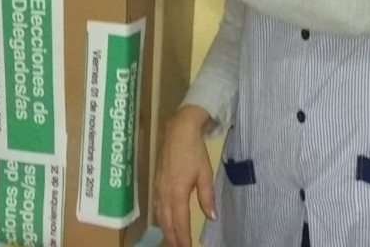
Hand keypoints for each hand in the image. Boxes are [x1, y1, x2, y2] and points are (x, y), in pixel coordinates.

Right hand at [154, 106, 216, 246]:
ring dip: (167, 230)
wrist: (178, 132)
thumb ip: (207, 197)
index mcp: (177, 192)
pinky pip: (158, 207)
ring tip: (174, 240)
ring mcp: (159, 189)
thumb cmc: (194, 152)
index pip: (180, 221)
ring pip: (161, 216)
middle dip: (174, 238)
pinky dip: (162, 219)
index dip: (184, 237)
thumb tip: (211, 217)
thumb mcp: (205, 173)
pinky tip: (166, 222)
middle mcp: (164, 193)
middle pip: (167, 222)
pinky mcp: (157, 184)